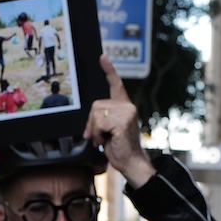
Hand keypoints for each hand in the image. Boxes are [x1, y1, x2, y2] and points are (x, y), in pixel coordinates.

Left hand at [86, 57, 154, 188]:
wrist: (130, 163)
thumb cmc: (119, 148)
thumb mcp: (108, 129)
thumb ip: (101, 119)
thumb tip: (90, 122)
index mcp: (124, 106)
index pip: (116, 84)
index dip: (109, 70)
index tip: (102, 57)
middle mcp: (127, 106)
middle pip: (96, 105)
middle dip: (92, 123)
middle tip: (100, 136)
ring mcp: (127, 112)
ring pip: (96, 114)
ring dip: (96, 130)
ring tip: (106, 139)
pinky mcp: (123, 121)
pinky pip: (99, 123)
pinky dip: (99, 135)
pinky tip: (108, 141)